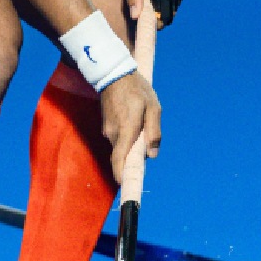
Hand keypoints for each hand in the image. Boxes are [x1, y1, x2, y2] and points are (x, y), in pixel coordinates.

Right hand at [98, 69, 160, 183]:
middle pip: (125, 154)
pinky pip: (119, 138)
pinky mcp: (107, 126)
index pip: (119, 160)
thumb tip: (153, 154)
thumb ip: (154, 132)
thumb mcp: (153, 108)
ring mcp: (108, 130)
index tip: (125, 187)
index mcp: (126, 131)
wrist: (114, 73)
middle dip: (136, 153)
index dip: (121, 176)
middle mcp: (113, 134)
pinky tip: (134, 117)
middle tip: (148, 138)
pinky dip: (128, 135)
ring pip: (122, 145)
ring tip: (142, 119)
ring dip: (133, 142)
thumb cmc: (137, 90)